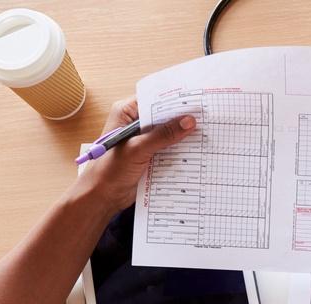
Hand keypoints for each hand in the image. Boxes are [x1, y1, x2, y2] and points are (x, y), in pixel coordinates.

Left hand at [74, 97, 196, 212]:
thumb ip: (163, 135)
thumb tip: (188, 121)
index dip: (174, 100)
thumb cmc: (110, 170)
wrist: (103, 196)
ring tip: (206, 133)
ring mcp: (143, 140)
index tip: (196, 102)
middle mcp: (135, 123)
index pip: (154, 99)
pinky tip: (196, 150)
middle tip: (206, 118)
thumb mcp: (138, 149)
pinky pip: (168, 148)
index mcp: (126, 113)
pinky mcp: (150, 155)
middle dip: (182, 119)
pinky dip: (180, 150)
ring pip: (168, 133)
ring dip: (182, 136)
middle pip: (163, 116)